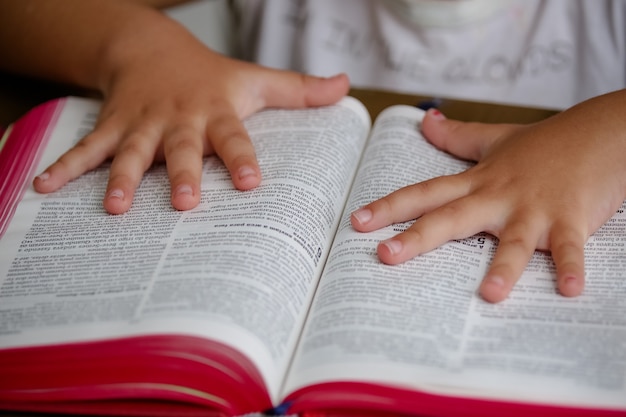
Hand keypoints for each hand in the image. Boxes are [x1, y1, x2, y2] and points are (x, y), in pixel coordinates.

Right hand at [30, 5, 348, 213]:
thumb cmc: (211, 75)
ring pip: (132, 152)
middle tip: (186, 203)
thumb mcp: (255, 78)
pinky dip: (67, 167)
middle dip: (183, 173)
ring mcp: (142, 124)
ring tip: (116, 207)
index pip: (234, 138)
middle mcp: (178, 119)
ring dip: (123, 178)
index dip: (242, 159)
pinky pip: (88, 148)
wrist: (152, 49)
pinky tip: (46, 187)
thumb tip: (347, 88)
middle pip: (182, 148)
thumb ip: (300, 89)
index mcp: (215, 112)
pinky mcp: (113, 126)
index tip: (251, 184)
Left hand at [351, 90, 625, 302]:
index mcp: (478, 182)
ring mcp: (535, 210)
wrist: (604, 132)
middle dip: (418, 237)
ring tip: (489, 294)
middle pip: (452, 218)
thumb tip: (425, 120)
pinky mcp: (571, 219)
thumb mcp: (497, 138)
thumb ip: (458, 136)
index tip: (357, 222)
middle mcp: (499, 197)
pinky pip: (571, 248)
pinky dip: (572, 267)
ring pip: (514, 241)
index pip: (426, 193)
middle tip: (385, 256)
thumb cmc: (548, 143)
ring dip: (504, 267)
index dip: (389, 206)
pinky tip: (570, 291)